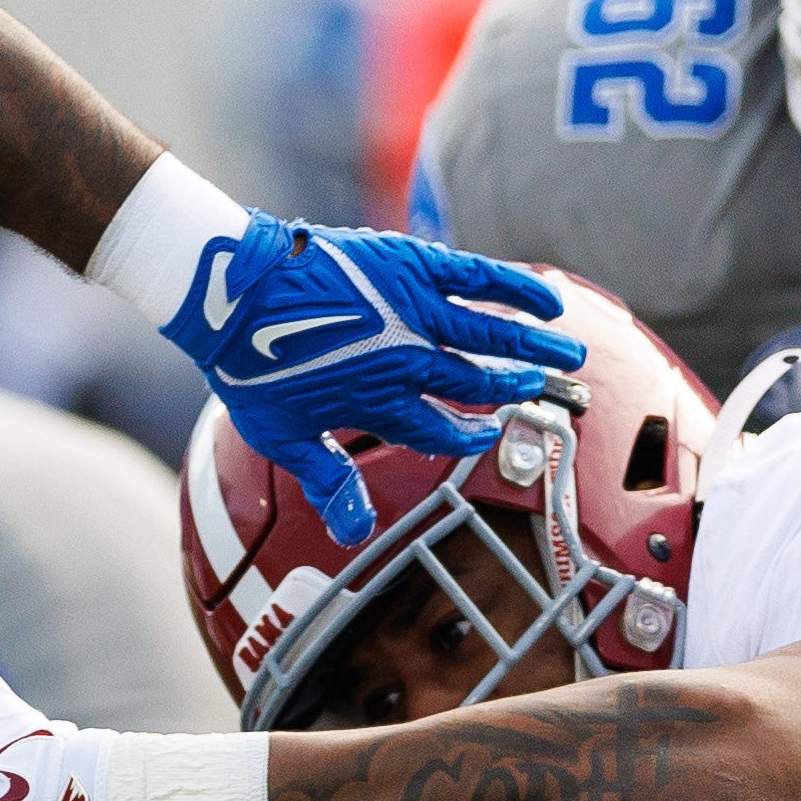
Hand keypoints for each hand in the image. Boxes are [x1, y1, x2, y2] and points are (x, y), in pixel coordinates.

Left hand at [157, 220, 579, 544]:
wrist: (232, 293)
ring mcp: (412, 311)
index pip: (442, 429)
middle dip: (517, 389)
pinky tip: (546, 301)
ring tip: (569, 357)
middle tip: (551, 390)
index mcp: (382, 405)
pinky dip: (515, 288)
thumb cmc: (249, 365)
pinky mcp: (412, 266)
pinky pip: (478, 277)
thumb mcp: (284, 438)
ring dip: (534, 349)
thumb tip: (353, 535)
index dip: (467, 435)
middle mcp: (408, 362)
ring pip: (491, 335)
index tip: (486, 434)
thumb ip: (328, 482)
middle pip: (478, 382)